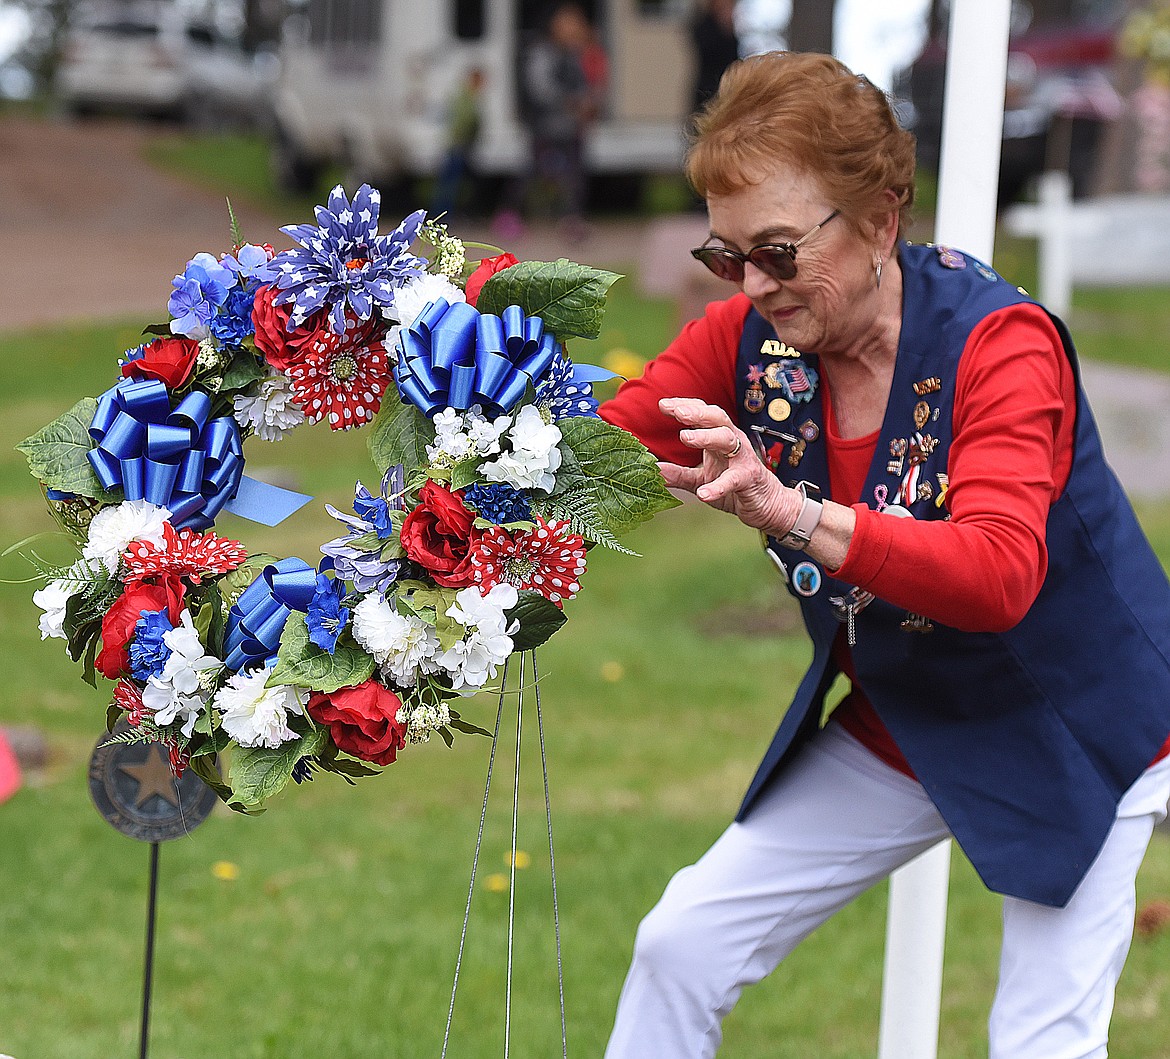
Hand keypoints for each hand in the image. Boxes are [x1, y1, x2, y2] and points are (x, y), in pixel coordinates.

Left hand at [656, 397, 801, 533]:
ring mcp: (742, 458)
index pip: (702, 414)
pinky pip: (734, 479)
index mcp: (718, 437)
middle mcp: (732, 441)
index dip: (684, 406)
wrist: (767, 505)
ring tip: (685, 437)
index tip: (663, 404)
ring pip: (727, 439)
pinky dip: (718, 486)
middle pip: (716, 418)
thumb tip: (652, 469)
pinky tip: (703, 494)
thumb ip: (678, 474)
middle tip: (677, 412)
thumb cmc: (734, 486)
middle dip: (696, 412)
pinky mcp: (749, 479)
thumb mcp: (701, 479)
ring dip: (706, 436)